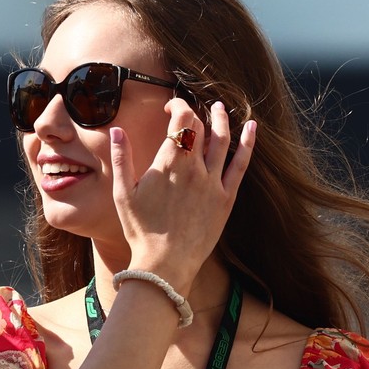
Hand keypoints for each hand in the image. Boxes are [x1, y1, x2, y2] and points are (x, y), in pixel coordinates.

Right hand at [109, 100, 255, 287]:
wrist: (165, 262)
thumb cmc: (140, 229)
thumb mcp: (122, 193)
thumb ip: (121, 158)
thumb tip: (116, 131)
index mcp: (168, 163)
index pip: (181, 119)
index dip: (178, 106)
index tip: (170, 107)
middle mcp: (194, 168)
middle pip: (201, 126)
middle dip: (195, 112)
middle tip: (188, 111)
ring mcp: (213, 183)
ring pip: (223, 140)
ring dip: (222, 120)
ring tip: (220, 108)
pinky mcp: (226, 198)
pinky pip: (241, 165)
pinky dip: (248, 144)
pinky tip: (252, 128)